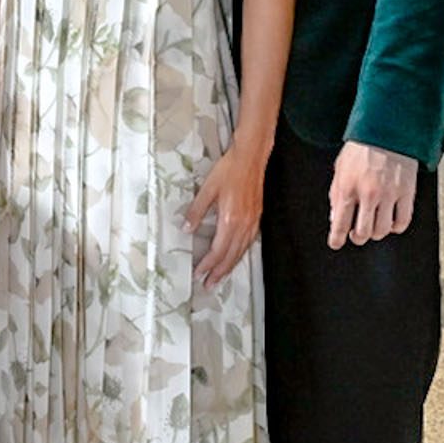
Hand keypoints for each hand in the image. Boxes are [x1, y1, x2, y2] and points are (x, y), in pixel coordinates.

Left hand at [183, 140, 267, 285]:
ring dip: (231, 266)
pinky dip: (241, 253)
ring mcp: (253, 221)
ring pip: (242, 251)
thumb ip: (197, 210)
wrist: (251, 157)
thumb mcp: (207, 189)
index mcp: (231, 219)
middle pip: (231, 256)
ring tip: (221, 277)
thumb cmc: (229, 170)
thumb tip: (187, 228)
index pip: (218, 250)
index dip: (209, 265)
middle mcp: (244, 224)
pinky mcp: (257, 216)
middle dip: (220, 272)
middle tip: (209, 285)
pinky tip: (237, 256)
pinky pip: (249, 242)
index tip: (199, 274)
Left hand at [326, 143, 417, 248]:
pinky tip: (392, 222)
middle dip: (357, 237)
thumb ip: (335, 194)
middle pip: (362, 233)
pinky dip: (396, 227)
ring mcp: (389, 195)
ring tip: (374, 226)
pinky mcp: (407, 193)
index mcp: (348, 187)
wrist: (388, 129)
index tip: (336, 243)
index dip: (337, 239)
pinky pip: (403, 221)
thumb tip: (334, 217)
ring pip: (382, 230)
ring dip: (376, 233)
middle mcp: (368, 194)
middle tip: (357, 234)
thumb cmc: (362, 147)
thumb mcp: (340, 168)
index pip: (340, 223)